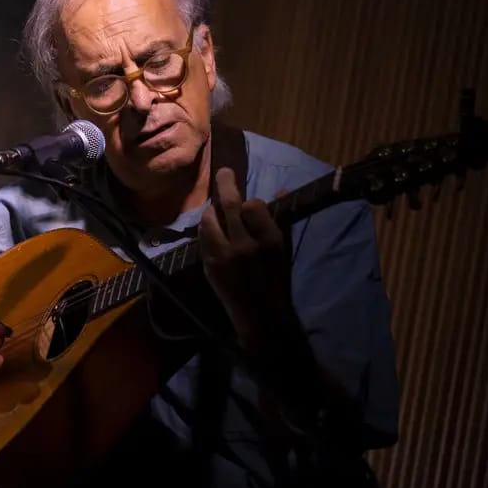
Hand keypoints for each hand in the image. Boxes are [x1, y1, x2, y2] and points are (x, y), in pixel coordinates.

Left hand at [198, 167, 293, 346]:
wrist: (261, 315)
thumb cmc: (277, 281)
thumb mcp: (284, 250)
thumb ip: (277, 220)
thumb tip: (279, 190)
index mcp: (270, 240)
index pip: (253, 205)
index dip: (250, 202)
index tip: (250, 204)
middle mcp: (246, 245)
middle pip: (231, 204)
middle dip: (226, 184)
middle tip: (224, 172)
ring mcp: (225, 255)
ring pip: (211, 218)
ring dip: (213, 210)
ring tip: (217, 209)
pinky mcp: (210, 264)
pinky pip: (203, 236)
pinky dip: (207, 228)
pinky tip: (212, 228)